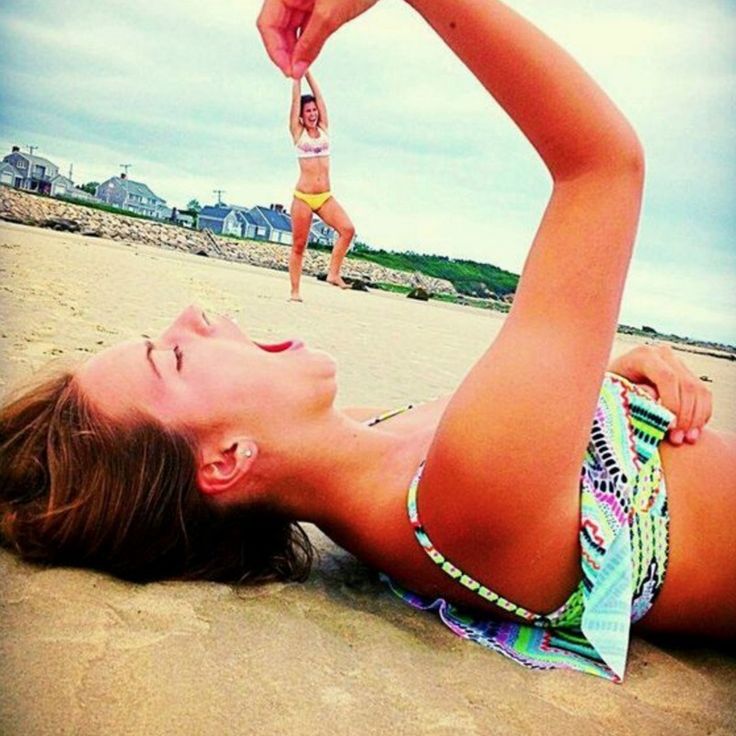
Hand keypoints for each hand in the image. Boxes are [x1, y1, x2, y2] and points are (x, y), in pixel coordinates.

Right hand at [256, 0, 378, 76]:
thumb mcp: (331, 14)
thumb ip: (311, 42)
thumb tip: (297, 67)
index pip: (267, 23)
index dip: (275, 50)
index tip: (289, 71)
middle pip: (276, 27)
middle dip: (284, 52)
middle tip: (297, 73)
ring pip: (288, 28)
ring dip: (294, 49)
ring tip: (303, 67)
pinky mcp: (314, 4)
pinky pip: (302, 26)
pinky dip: (305, 42)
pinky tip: (309, 55)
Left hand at [608, 344, 712, 444]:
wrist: (611, 384)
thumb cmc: (605, 392)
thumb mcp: (610, 393)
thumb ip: (630, 397)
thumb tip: (654, 402)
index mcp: (641, 356)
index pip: (666, 377)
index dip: (672, 403)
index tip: (669, 428)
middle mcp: (662, 355)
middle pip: (686, 385)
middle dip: (685, 416)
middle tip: (678, 439)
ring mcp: (676, 363)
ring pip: (698, 390)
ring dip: (696, 418)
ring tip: (686, 439)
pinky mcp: (686, 374)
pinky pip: (703, 395)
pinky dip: (701, 415)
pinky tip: (692, 431)